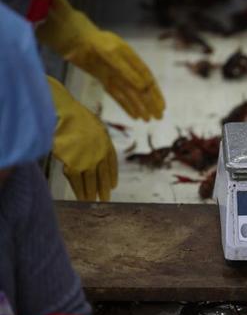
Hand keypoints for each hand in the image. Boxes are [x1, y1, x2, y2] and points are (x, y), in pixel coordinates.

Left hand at [37, 0, 165, 120]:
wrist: (74, 39)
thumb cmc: (94, 42)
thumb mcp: (111, 54)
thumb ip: (127, 71)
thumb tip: (144, 87)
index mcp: (132, 58)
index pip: (147, 78)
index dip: (155, 93)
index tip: (162, 106)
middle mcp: (126, 68)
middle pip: (141, 89)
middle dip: (151, 103)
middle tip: (159, 117)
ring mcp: (115, 74)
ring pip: (131, 94)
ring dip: (140, 107)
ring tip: (148, 120)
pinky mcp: (105, 80)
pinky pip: (118, 95)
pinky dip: (126, 105)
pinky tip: (134, 115)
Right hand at [48, 77, 117, 200]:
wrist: (66, 113)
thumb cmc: (75, 115)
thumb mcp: (92, 124)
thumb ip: (94, 138)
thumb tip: (90, 150)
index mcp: (105, 141)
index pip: (111, 162)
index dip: (112, 175)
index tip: (113, 186)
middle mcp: (100, 152)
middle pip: (103, 174)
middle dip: (104, 188)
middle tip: (106, 200)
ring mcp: (88, 159)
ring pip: (91, 180)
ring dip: (92, 193)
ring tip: (92, 202)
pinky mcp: (74, 164)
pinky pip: (77, 180)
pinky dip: (79, 190)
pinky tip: (81, 198)